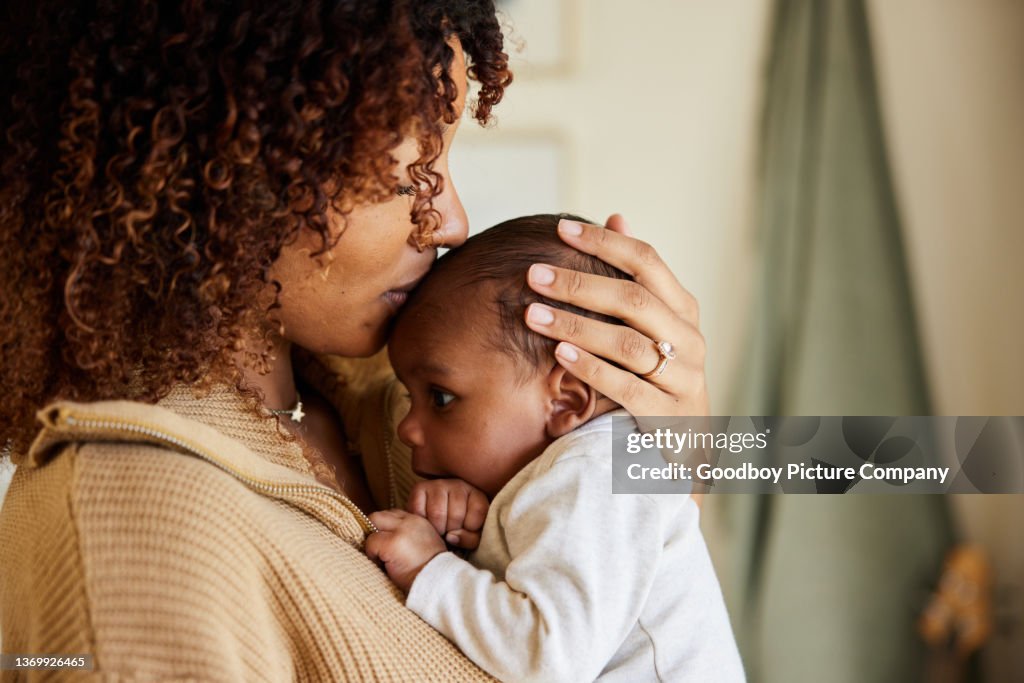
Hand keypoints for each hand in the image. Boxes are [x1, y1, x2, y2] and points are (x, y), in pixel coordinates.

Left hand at [365, 510, 445, 591]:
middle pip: (379, 515)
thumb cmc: (430, 569)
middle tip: (379, 549)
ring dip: (373, 541)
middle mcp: (410, 521)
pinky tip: (384, 565)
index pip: (393, 514)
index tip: (387, 542)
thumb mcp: (426, 543)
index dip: (386, 528)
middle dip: (375, 530)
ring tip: (382, 557)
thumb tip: (388, 535)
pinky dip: (372, 554)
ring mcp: (400, 531)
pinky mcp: (391, 543)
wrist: (438, 583)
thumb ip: (410, 534)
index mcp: (419, 521)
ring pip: (373, 523)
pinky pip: (371, 542)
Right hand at [406, 478, 488, 549]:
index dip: (470, 529)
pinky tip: (427, 522)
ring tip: (439, 528)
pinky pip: (419, 511)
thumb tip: (450, 536)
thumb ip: (470, 539)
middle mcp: (458, 485)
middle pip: (456, 515)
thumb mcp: (473, 536)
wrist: (439, 520)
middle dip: (451, 531)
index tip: (465, 530)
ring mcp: (438, 484)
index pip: (478, 512)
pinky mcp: (419, 488)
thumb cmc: (460, 529)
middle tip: (449, 531)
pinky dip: (422, 522)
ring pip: (437, 513)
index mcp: (476, 494)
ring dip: (437, 528)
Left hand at [525, 214, 708, 422]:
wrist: (688, 443)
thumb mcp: (655, 324)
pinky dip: (591, 368)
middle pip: (633, 300)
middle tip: (535, 274)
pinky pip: (626, 387)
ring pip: (628, 343)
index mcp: (683, 309)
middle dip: (579, 283)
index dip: (605, 242)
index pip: (647, 261)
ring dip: (576, 325)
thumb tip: (617, 216)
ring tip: (533, 314)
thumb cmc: (660, 373)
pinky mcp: (667, 414)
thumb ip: (636, 277)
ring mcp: (682, 378)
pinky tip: (559, 355)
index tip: (561, 228)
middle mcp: (689, 339)